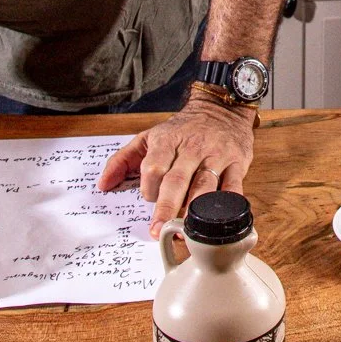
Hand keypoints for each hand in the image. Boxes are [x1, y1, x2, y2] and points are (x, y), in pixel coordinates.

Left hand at [97, 96, 255, 236]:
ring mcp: (216, 156)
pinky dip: (228, 204)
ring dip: (195, 210)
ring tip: (186, 232)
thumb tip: (103, 184)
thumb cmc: (182, 129)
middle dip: (166, 206)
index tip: (147, 199)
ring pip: (205, 186)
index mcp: (168, 141)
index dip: (148, 187)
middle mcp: (192, 148)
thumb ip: (123, 159)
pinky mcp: (237, 163)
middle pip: (177, 179)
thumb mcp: (149, 137)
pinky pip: (233, 186)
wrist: (221, 109)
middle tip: (158, 230)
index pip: (153, 167)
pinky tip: (219, 220)